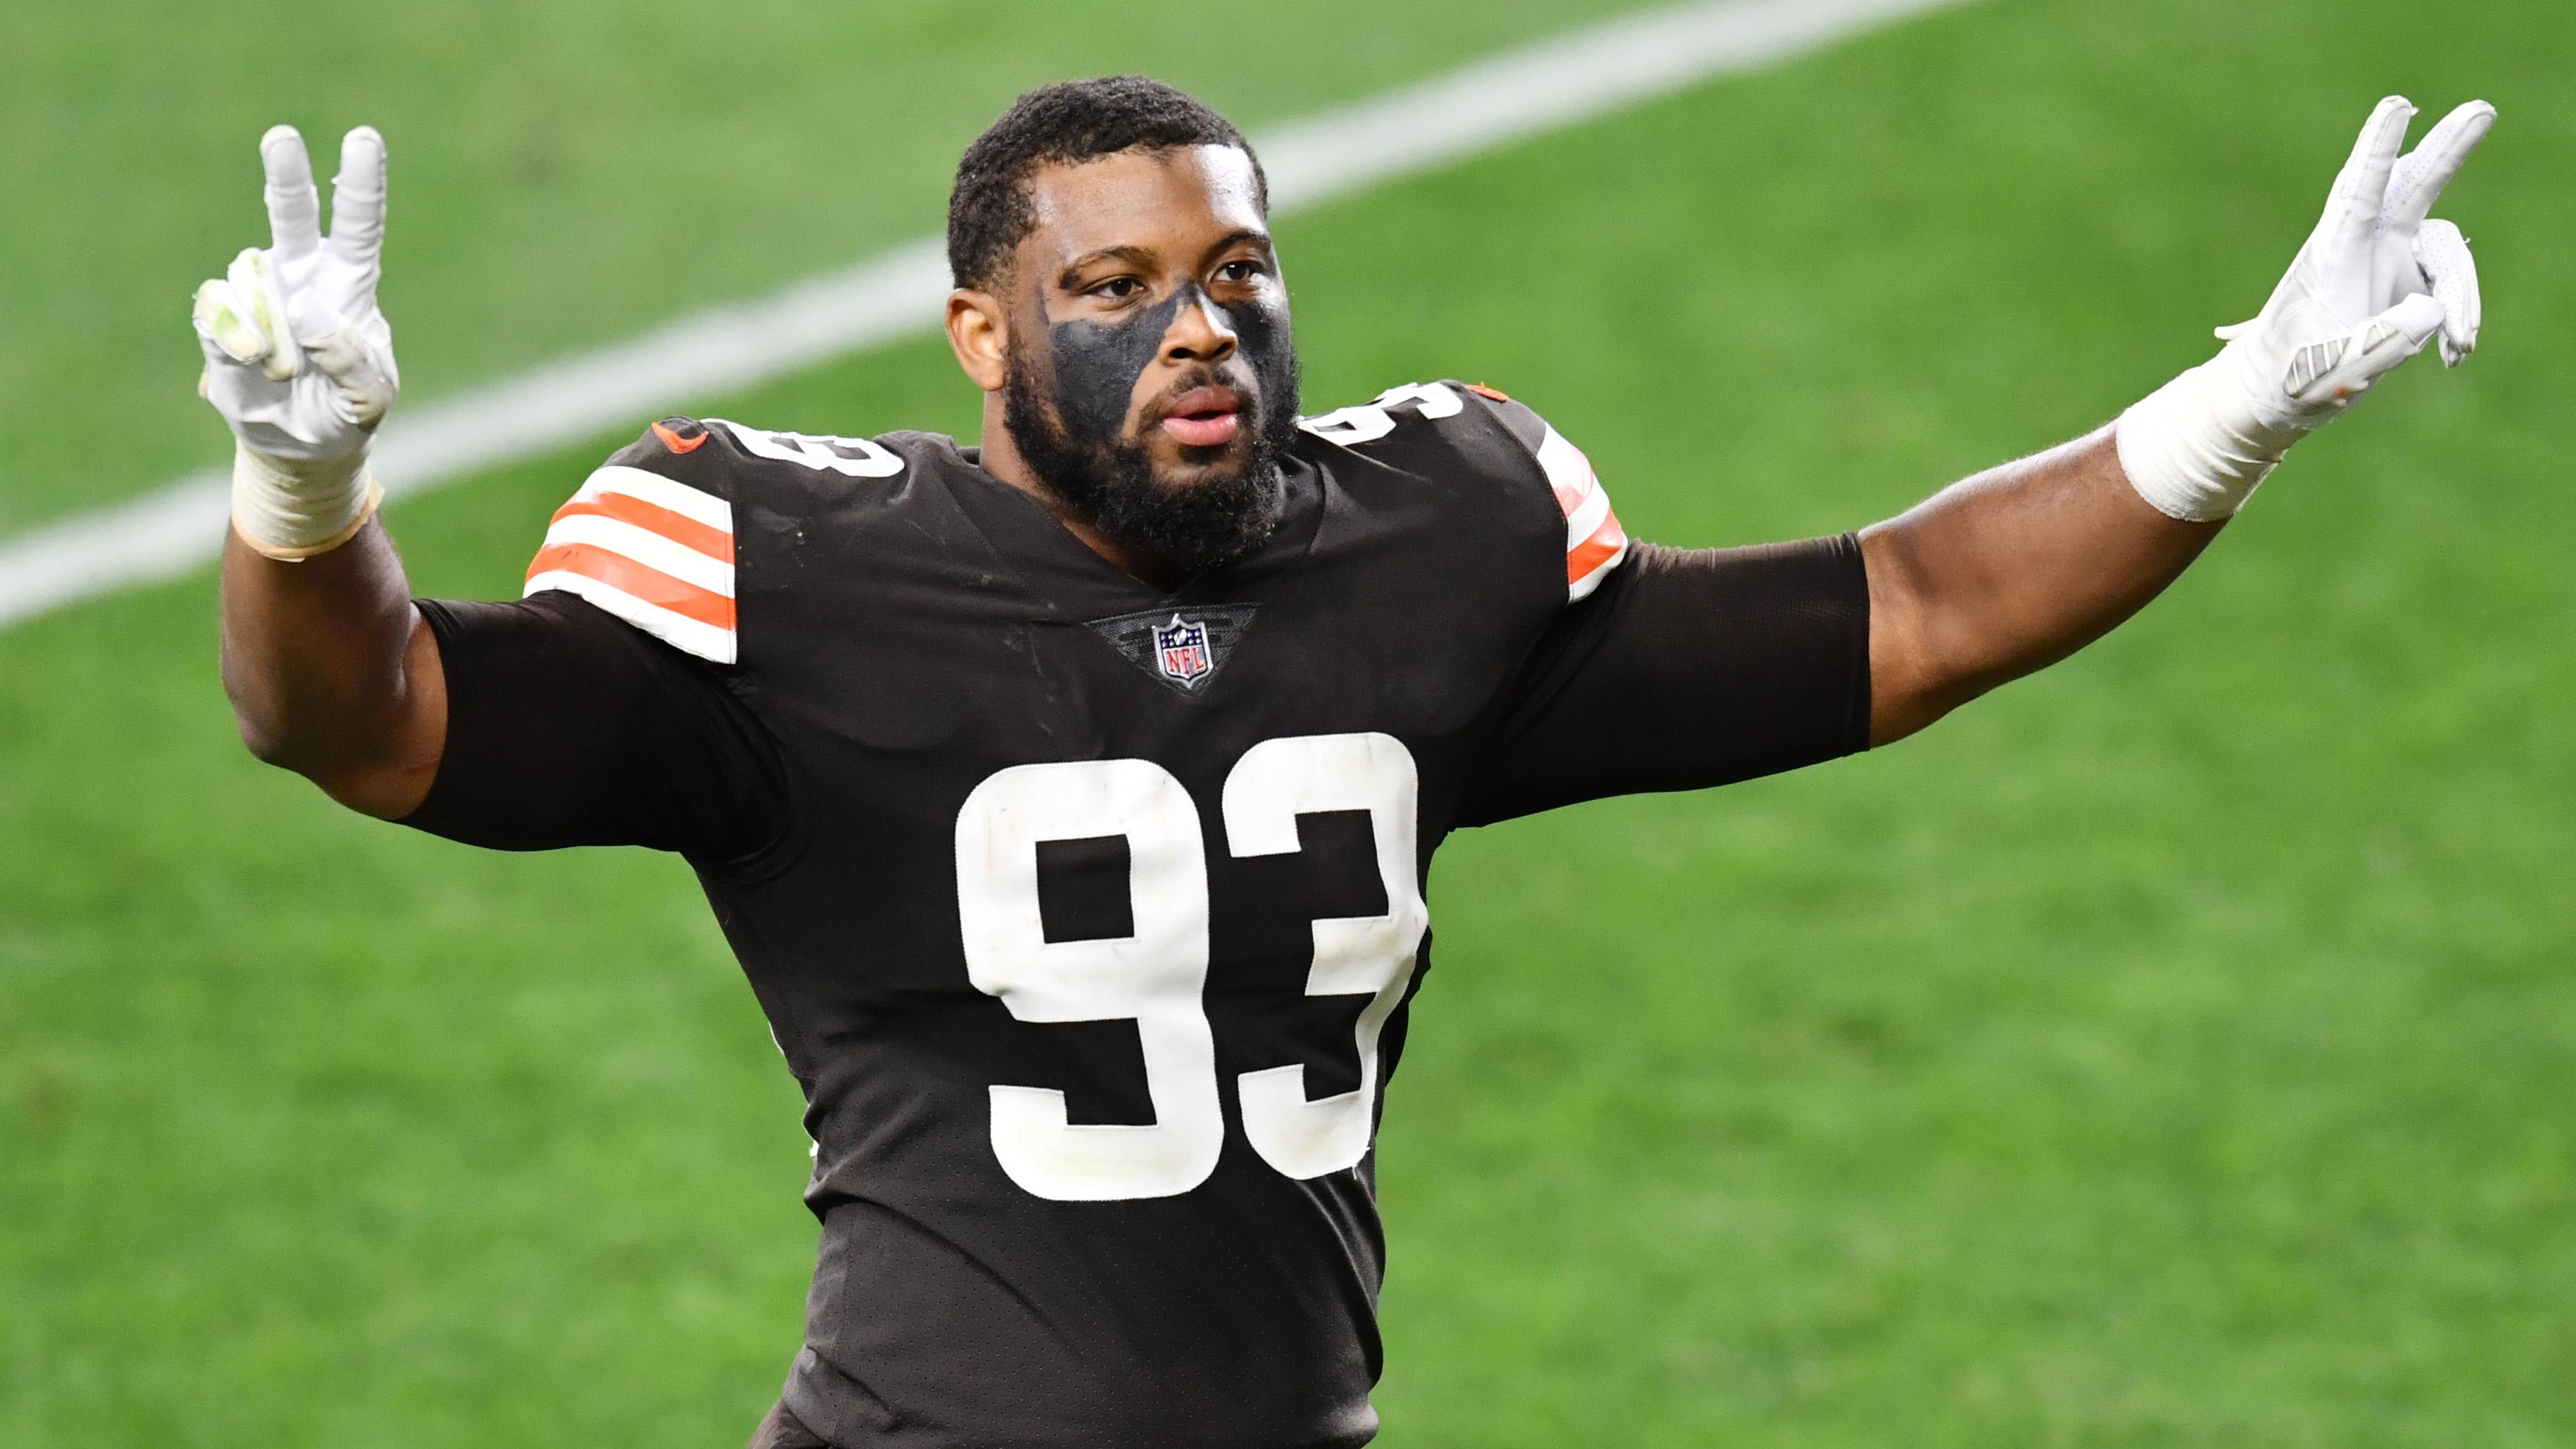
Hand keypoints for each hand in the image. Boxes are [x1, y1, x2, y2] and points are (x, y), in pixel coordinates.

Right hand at [193, 125, 398, 554]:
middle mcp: (301, 276)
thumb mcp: (369, 400)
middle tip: (283, 137)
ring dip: (271, 327)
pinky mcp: (221, 320)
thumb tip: (313, 316)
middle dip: (286, 176)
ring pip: (250, 277)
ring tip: (287, 370)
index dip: (361, 184)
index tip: (363, 139)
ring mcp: (258, 294)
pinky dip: (237, 338)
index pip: (360, 227)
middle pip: (293, 216)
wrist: (301, 447)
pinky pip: (218, 310)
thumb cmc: (347, 415)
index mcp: (349, 286)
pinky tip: (257, 364)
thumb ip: (353, 362)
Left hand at [2215, 96, 2491, 429]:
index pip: (2357, 193)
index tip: (2396, 108)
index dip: (2377, 150)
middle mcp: (2363, 243)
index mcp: (2331, 253)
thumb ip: (2381, 341)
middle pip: (2412, 184)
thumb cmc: (2291, 378)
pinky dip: (2460, 315)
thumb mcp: (2331, 371)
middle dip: (2448, 149)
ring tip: (2460, 346)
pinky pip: (2452, 285)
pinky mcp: (2412, 277)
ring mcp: (2391, 256)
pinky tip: (2454, 355)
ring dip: (2464, 296)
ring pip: (2449, 253)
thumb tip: (2431, 309)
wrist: (2280, 392)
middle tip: (2482, 111)